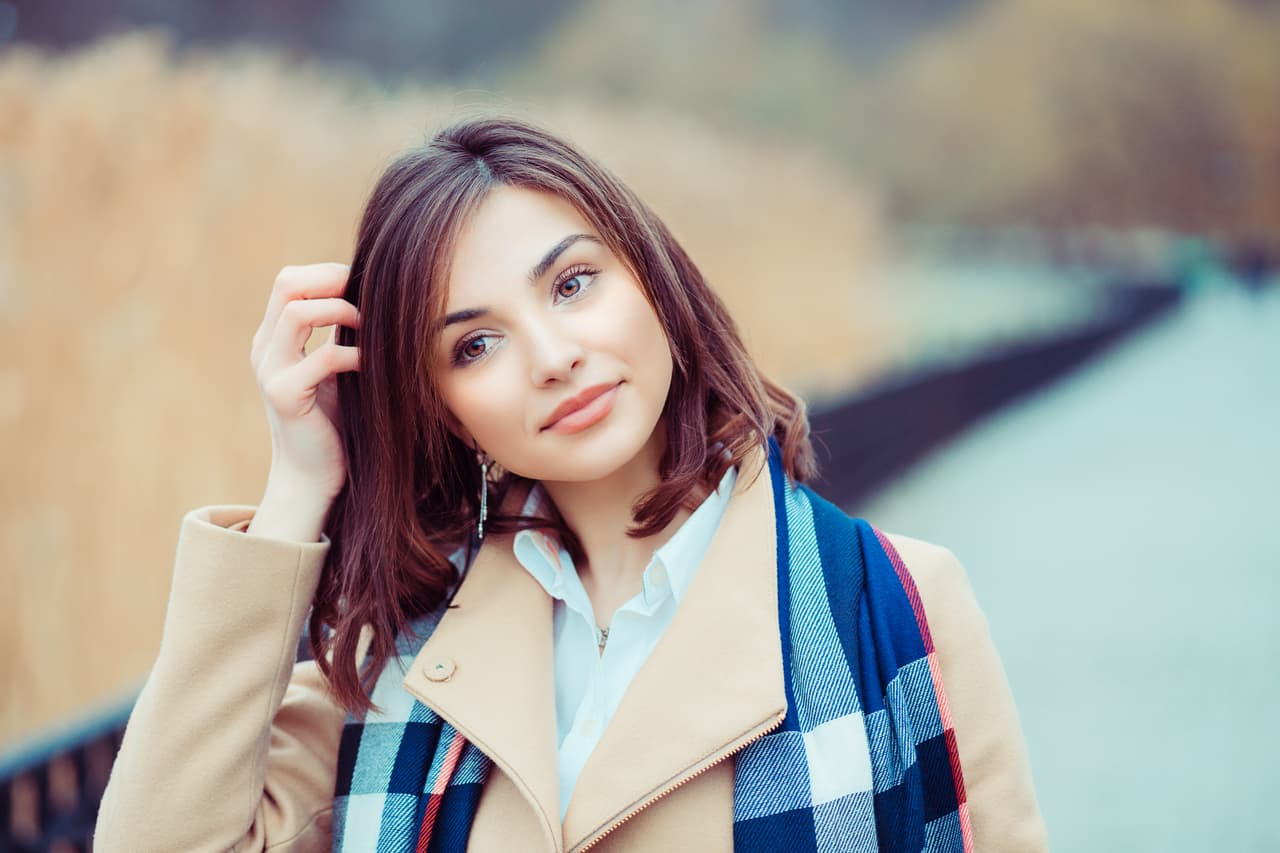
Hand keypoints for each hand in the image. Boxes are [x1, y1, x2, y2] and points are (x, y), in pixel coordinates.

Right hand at [250, 263, 360, 504]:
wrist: (313, 476)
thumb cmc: (334, 422)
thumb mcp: (336, 368)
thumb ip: (341, 334)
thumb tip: (375, 296)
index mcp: (275, 338)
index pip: (290, 281)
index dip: (328, 274)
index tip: (364, 286)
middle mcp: (265, 349)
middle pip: (287, 284)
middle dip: (333, 281)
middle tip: (367, 297)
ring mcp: (270, 371)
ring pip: (297, 312)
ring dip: (340, 312)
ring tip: (368, 328)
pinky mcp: (285, 396)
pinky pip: (323, 358)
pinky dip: (354, 354)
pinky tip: (370, 365)